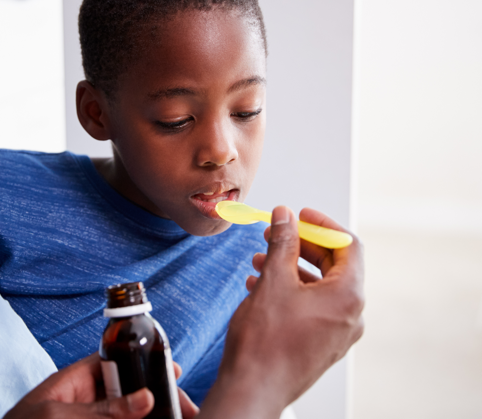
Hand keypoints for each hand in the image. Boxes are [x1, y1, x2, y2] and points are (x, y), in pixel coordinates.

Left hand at [5, 352, 198, 418]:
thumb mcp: (59, 415)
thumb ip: (103, 409)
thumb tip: (146, 400)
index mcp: (77, 380)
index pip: (118, 361)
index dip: (146, 362)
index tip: (173, 372)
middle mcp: (87, 400)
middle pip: (132, 392)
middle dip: (159, 397)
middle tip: (186, 408)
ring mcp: (90, 417)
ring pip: (130, 413)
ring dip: (153, 414)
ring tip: (182, 416)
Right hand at [199, 206, 363, 418]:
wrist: (253, 388)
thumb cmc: (265, 342)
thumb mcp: (273, 279)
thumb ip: (282, 243)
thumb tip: (284, 217)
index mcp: (348, 296)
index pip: (348, 245)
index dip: (323, 225)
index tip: (300, 216)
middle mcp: (350, 315)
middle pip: (335, 265)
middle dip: (303, 246)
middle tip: (277, 234)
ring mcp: (337, 333)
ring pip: (320, 287)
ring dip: (292, 268)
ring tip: (262, 260)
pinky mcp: (321, 344)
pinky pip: (313, 307)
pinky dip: (292, 290)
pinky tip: (262, 285)